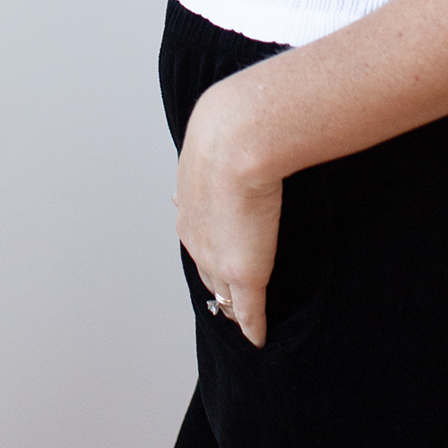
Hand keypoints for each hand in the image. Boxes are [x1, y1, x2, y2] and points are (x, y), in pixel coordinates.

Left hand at [174, 77, 282, 348]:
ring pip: (222, 289)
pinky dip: (253, 324)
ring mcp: (219, 257)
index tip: (213, 255)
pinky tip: (258, 337)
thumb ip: (233, 133)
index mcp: (190, 202)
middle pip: (204, 267)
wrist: (238, 138)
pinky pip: (249, 310)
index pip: (197, 234)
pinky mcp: (246, 273)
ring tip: (239, 317)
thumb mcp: (223, 129)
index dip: (206, 247)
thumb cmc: (236, 123)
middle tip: (223, 295)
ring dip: (230, 303)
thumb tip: (247, 110)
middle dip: (213, 279)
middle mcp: (196, 234)